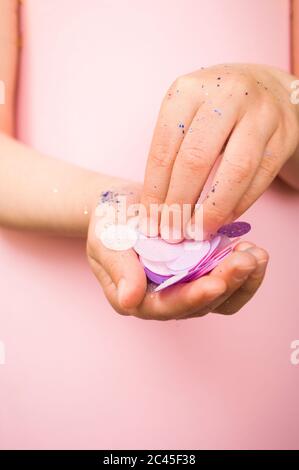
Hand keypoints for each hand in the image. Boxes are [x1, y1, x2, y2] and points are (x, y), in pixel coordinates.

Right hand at [86, 186, 268, 319]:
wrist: (123, 206)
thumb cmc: (109, 222)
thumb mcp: (106, 239)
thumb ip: (118, 268)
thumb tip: (130, 300)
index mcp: (136, 298)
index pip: (167, 305)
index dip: (192, 297)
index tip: (216, 282)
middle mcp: (163, 300)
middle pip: (200, 304)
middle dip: (227, 283)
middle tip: (247, 259)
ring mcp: (184, 289)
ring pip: (219, 298)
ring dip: (241, 280)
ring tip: (256, 254)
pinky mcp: (200, 275)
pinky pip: (226, 283)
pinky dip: (243, 272)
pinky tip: (253, 251)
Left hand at [140, 63, 298, 240]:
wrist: (266, 88)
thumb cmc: (215, 108)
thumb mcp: (185, 114)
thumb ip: (171, 152)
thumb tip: (157, 209)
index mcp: (188, 90)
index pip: (164, 148)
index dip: (155, 191)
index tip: (150, 221)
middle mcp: (226, 95)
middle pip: (196, 159)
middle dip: (180, 203)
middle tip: (171, 233)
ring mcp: (261, 114)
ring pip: (235, 171)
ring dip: (212, 210)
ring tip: (196, 232)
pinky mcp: (284, 135)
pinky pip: (260, 178)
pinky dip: (239, 205)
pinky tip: (222, 220)